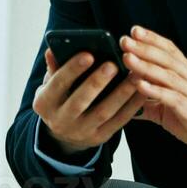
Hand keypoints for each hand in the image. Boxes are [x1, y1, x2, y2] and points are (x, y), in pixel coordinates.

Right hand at [32, 40, 144, 154]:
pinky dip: (131, 106)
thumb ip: (54, 68)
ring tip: (134, 76)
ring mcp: (81, 132)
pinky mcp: (99, 138)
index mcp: (44, 103)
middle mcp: (60, 121)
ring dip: (120, 93)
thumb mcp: (50, 85)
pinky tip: (142, 91)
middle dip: (97, 82)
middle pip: (80, 101)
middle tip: (113, 64)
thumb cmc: (60, 98)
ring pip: (103, 112)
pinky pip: (118, 121)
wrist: (64, 133)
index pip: (57, 84)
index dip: (72, 70)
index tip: (88, 54)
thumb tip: (52, 50)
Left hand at [118, 26, 186, 167]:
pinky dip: (156, 91)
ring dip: (146, 66)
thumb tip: (129, 103)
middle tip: (125, 40)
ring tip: (127, 58)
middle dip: (145, 47)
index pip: (170, 51)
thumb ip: (152, 103)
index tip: (134, 30)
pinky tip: (140, 86)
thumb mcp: (173, 109)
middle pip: (167, 58)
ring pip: (169, 75)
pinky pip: (173, 98)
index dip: (153, 39)